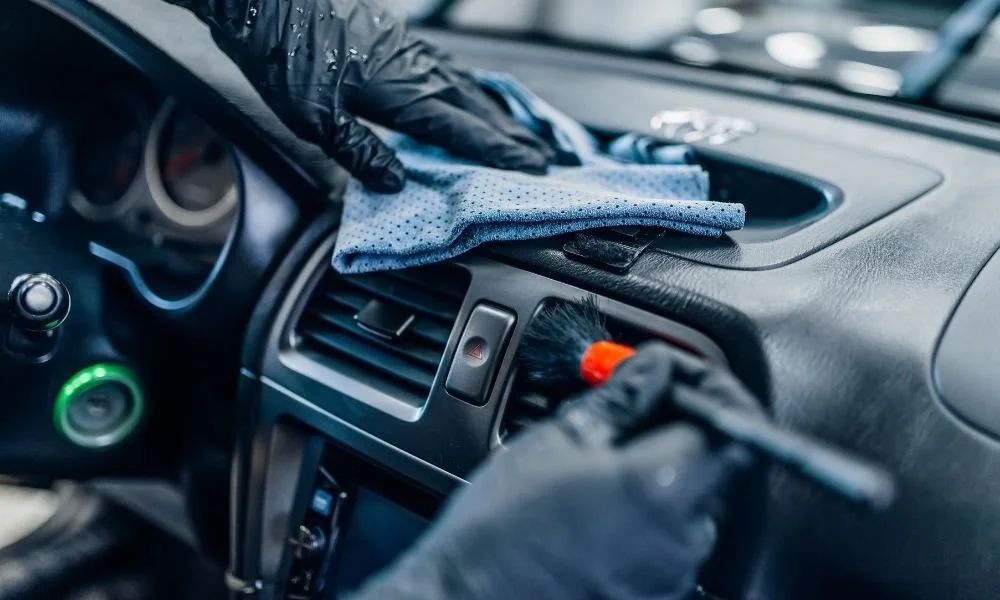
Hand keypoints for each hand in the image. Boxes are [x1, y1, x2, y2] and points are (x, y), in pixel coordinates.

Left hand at [167, 0, 553, 191]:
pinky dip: (470, 89)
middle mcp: (416, 69)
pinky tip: (471, 94)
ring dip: (497, 114)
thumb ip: (360, 151)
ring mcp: (409, 50)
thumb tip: (396, 182)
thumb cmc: (285, 56)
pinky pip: (448, 70)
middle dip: (512, 137)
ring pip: (466, 87)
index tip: (533, 168)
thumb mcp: (315, 119)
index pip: (463, 130)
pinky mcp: (397, 40)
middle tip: (546, 159)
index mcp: (403, 92)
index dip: (500, 152)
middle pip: (477, 108)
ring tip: (521, 134)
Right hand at [348, 342, 762, 599]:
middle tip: (633, 409)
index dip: (710, 388)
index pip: (730, 422)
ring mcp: (671, 574)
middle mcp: (681, 538)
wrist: (466, 596)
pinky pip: (669, 541)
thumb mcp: (557, 440)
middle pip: (713, 462)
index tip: (679, 375)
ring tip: (603, 462)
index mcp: (661, 487)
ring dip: (662, 470)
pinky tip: (601, 504)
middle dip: (680, 427)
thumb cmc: (500, 529)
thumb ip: (621, 399)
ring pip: (692, 502)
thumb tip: (653, 369)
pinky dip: (648, 513)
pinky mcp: (655, 595)